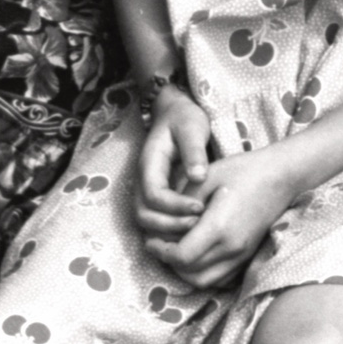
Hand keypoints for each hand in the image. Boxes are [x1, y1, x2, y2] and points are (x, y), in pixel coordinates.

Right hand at [133, 88, 212, 242]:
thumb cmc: (184, 119)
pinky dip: (168, 229)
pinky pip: (154, 220)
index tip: (200, 207)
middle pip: (143, 215)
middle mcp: (142, 180)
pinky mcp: (155, 195)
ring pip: (146, 221)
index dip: (175, 207)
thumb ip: (194, 151)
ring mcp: (146, 189)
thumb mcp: (192, 127)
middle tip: (197, 223)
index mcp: (149, 164)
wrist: (175, 113)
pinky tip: (190, 226)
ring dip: (167, 231)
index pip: (154, 195)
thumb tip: (198, 177)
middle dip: (169, 225)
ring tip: (195, 227)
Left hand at [144, 144, 298, 289]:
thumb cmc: (243, 170)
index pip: (182, 256)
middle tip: (158, 245)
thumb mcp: (207, 177)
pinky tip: (196, 254)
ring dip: (185, 271)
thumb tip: (164, 221)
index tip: (150, 239)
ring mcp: (242, 255)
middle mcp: (231, 248)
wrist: (281, 176)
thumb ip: (182, 202)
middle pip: (190, 273)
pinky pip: (220, 278)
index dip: (161, 251)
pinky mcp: (247, 256)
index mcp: (219, 227)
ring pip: (204, 281)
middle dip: (169, 262)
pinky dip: (203, 273)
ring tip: (175, 250)